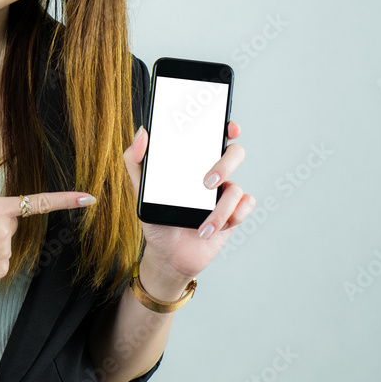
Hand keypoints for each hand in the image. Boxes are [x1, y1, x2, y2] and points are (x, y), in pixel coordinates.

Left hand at [123, 121, 253, 284]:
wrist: (168, 255)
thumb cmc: (157, 219)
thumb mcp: (140, 190)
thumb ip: (135, 160)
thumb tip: (142, 132)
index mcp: (193, 162)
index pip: (213, 135)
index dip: (225, 125)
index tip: (227, 127)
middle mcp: (212, 173)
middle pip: (234, 153)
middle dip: (225, 165)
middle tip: (207, 183)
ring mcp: (224, 194)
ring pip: (236, 188)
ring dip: (220, 209)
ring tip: (202, 227)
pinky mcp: (233, 214)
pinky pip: (245, 206)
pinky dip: (234, 216)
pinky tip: (216, 227)